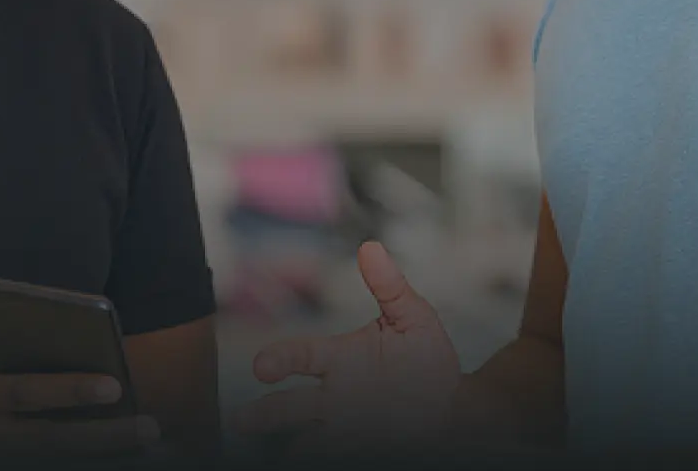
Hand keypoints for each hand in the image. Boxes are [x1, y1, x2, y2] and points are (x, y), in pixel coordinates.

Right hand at [0, 323, 163, 456]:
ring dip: (98, 454)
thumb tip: (25, 332)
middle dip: (104, 437)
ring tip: (142, 444)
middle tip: (149, 428)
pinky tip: (109, 452)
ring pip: (53, 460)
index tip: (114, 385)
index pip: (27, 395)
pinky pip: (42, 464)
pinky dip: (76, 458)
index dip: (70, 391)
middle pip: (53, 441)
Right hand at [232, 242, 470, 456]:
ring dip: (292, 448)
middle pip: (290, 407)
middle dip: (265, 415)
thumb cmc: (428, 359)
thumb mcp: (415, 319)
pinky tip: (306, 458)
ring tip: (283, 457)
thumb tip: (371, 248)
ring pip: (306, 440)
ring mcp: (345, 426)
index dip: (280, 360)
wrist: (455, 405)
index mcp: (340, 359)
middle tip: (242, 421)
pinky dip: (321, 456)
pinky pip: (336, 455)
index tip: (263, 367)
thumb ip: (391, 288)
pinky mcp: (360, 448)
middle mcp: (335, 396)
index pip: (301, 356)